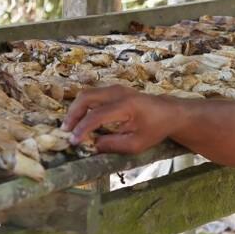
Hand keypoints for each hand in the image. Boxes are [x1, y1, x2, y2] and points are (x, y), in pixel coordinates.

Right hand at [62, 85, 177, 153]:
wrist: (169, 112)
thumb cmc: (155, 129)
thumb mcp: (137, 144)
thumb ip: (113, 145)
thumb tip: (92, 145)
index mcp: (127, 106)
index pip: (97, 116)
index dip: (83, 129)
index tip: (73, 142)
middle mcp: (119, 93)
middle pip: (86, 97)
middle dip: (73, 114)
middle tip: (65, 131)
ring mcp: (116, 89)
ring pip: (87, 94)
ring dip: (76, 110)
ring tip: (70, 127)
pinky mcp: (114, 90)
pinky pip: (93, 96)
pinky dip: (83, 107)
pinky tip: (81, 121)